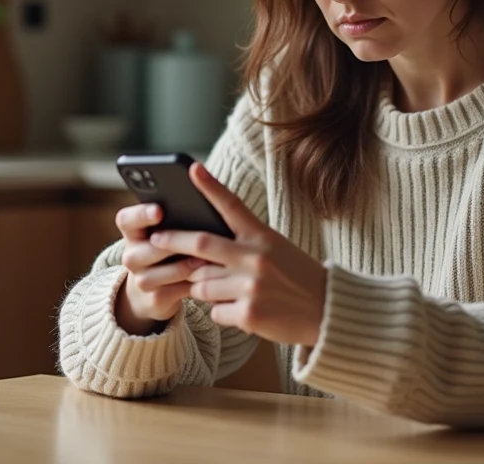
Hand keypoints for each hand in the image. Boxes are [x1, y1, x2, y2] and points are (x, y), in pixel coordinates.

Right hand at [113, 201, 206, 334]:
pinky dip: (197, 282)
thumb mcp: (164, 232)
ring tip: (206, 258)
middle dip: (173, 243)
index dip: (141, 215)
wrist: (153, 290)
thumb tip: (203, 202)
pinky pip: (179, 289)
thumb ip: (175, 219)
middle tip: (195, 236)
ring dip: (188, 265)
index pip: (126, 220)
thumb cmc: (166, 250)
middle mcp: (131, 256)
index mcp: (132, 232)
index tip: (159, 211)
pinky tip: (212, 276)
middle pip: (148, 248)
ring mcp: (142, 279)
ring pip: (167, 271)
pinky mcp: (157, 298)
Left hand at [149, 163, 327, 347]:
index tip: (192, 169)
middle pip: (200, 245)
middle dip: (172, 242)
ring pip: (202, 284)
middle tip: (155, 240)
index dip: (210, 187)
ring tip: (226, 290)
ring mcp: (251, 287)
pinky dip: (221, 311)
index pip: (232, 206)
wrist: (328, 311)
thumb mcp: (275, 248)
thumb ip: (242, 244)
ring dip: (203, 288)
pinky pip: (214, 311)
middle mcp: (255, 258)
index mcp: (262, 237)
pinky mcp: (248, 314)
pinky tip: (242, 310)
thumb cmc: (296, 276)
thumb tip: (199, 249)